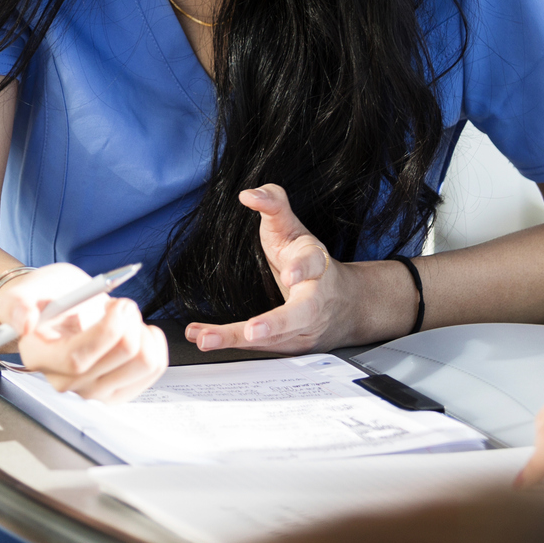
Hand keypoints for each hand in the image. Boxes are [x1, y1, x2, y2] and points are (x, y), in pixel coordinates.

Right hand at [0, 263, 167, 402]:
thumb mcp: (29, 290)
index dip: (106, 332)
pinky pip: (156, 368)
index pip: (77, 360)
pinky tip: (135, 332)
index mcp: (40, 358)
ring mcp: (95, 391)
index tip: (118, 305)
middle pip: (119, 359)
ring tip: (124, 319)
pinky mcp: (120, 391)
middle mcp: (67, 382)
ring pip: (144, 363)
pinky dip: (154, 342)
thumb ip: (20, 304)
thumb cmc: (45, 299)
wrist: (58, 310)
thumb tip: (24, 321)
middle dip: (130, 321)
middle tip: (119, 304)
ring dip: (142, 330)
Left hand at [184, 184, 356, 353]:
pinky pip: (259, 347)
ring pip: (275, 339)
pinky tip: (202, 337)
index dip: (303, 269)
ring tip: (207, 338)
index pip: (313, 263)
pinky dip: (230, 344)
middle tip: (254, 331)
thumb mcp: (292, 227)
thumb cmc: (306, 259)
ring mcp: (303, 328)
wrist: (341, 303)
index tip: (290, 275)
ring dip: (239, 339)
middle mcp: (313, 300)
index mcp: (316, 265)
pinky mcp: (288, 345)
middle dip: (276, 324)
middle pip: (300, 314)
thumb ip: (273, 204)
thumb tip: (249, 194)